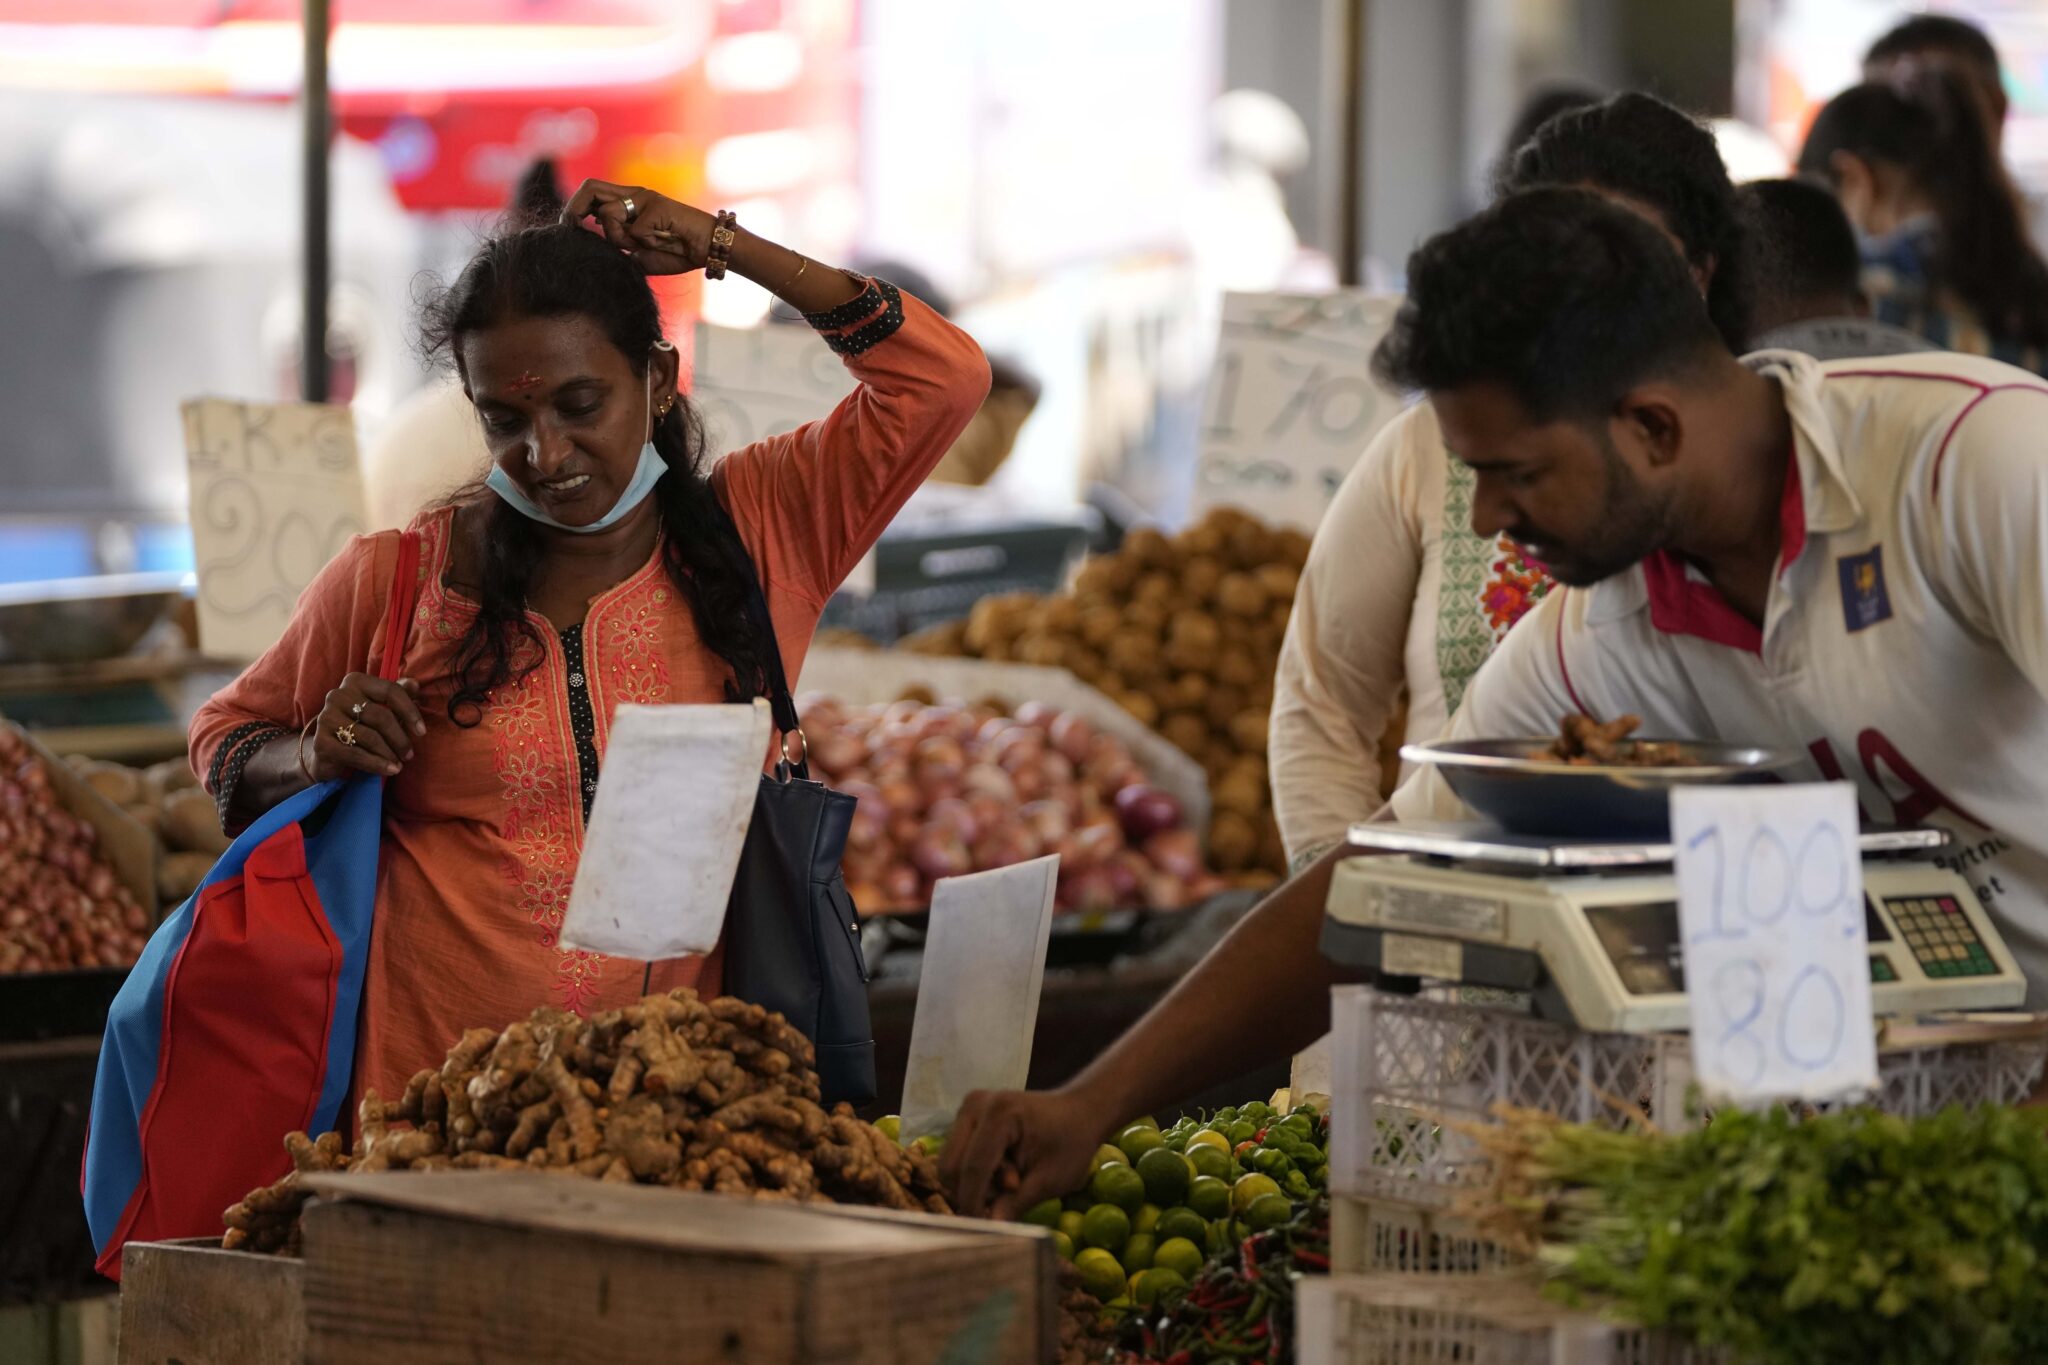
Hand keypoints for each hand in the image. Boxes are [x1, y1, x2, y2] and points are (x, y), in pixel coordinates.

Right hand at [305, 675, 425, 781]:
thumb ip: (398, 695)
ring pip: (369, 737)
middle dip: (400, 738)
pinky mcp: (321, 742)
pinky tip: (390, 770)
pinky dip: (376, 764)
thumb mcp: (381, 707)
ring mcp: (327, 717)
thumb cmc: (361, 725)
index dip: (410, 711)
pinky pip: (356, 754)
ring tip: (399, 764)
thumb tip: (414, 685)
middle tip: (409, 754)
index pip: (390, 691)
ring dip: (389, 754)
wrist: (328, 750)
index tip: (422, 731)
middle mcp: (338, 695)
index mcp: (355, 681)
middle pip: (381, 716)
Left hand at [561, 180, 716, 276]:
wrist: (711, 249)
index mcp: (628, 203)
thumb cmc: (678, 252)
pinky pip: (636, 231)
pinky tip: (664, 244)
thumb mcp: (639, 254)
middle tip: (573, 230)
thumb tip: (592, 250)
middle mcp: (634, 195)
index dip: (574, 209)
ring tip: (643, 246)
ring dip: (619, 238)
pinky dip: (646, 245)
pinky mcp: (657, 206)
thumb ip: (618, 247)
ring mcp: (646, 198)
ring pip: (609, 214)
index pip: (591, 194)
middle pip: (590, 188)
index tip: (569, 230)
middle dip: (575, 210)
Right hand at [940, 1085, 1108, 1219]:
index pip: (973, 1168)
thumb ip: (1014, 1204)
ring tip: (1011, 1179)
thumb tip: (988, 1229)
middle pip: (951, 1166)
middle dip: (974, 1191)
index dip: (974, 1203)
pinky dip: (974, 1173)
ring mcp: (968, 1107)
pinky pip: (956, 1156)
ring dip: (974, 1183)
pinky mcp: (966, 1116)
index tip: (982, 1229)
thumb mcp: (1049, 1180)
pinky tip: (1001, 1170)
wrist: (1079, 1112)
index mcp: (1000, 1113)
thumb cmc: (1072, 1144)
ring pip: (950, 1163)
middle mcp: (976, 1104)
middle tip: (1011, 1192)